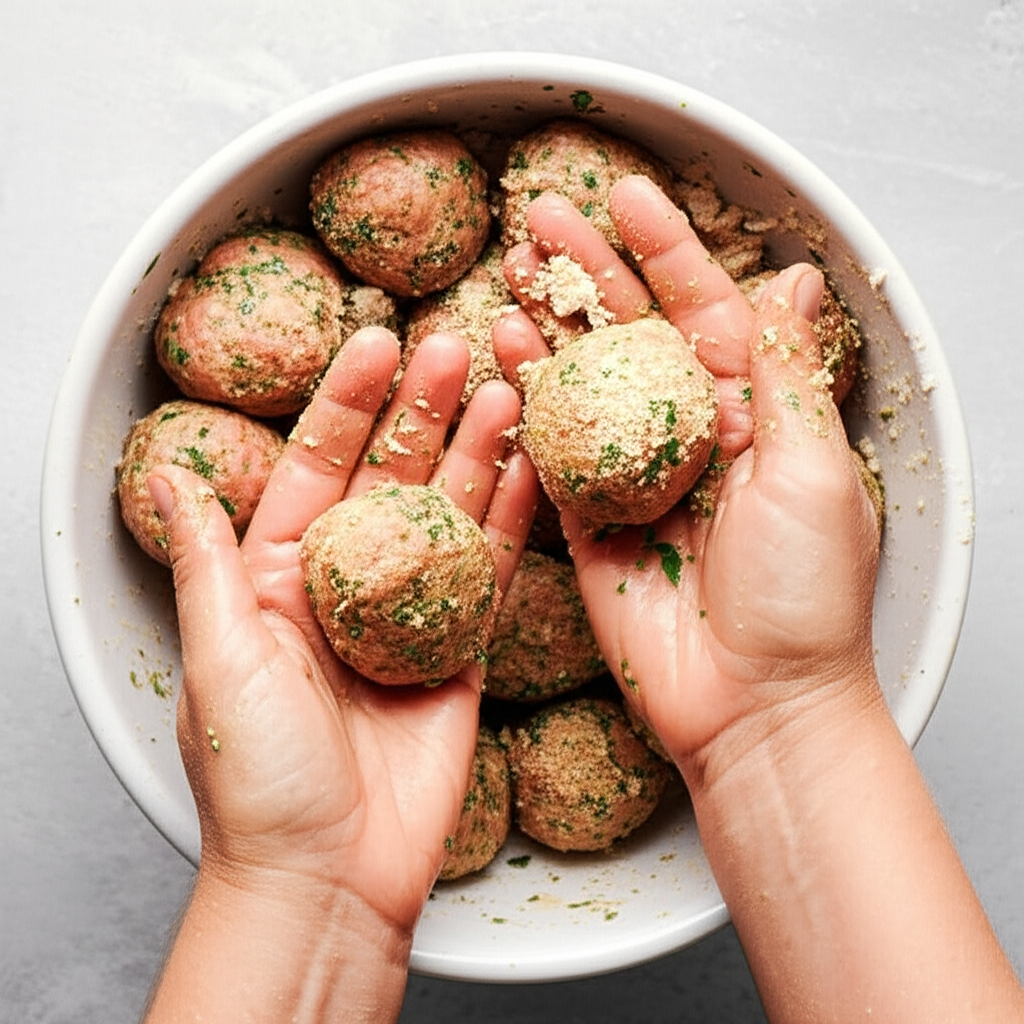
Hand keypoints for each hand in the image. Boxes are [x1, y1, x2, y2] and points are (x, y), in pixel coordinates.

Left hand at [148, 327, 537, 933]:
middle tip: (456, 348)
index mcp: (278, 577)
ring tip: (507, 389)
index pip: (316, 467)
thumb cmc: (262, 781)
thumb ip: (209, 565)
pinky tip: (532, 470)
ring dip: (477, 451)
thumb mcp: (222, 660)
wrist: (331, 876)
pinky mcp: (461, 650)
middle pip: (391, 477)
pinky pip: (490, 572)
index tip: (377, 343)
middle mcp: (346, 585)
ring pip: (448, 513)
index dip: (347, 405)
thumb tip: (169, 480)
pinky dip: (514, 520)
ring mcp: (409, 614)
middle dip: (421, 411)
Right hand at [493, 176, 879, 769]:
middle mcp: (687, 433)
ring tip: (512, 270)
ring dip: (547, 322)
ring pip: (582, 381)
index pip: (704, 308)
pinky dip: (524, 400)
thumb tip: (793, 278)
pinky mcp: (588, 519)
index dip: (665, 250)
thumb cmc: (801, 597)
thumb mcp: (814, 472)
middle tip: (540, 215)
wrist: (753, 704)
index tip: (625, 195)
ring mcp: (632, 473)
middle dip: (588, 269)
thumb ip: (788, 375)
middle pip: (631, 332)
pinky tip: (501, 353)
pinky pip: (549, 449)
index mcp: (750, 413)